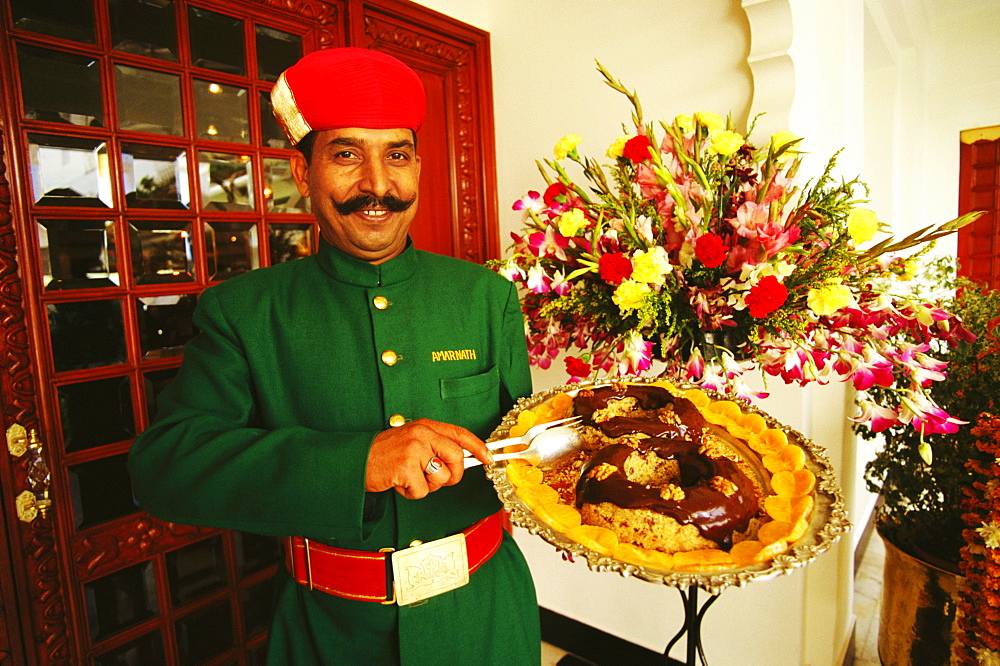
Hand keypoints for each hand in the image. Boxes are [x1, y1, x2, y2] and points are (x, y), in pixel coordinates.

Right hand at [365, 419, 492, 498]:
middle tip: (437, 480)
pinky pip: (421, 491)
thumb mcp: (411, 441)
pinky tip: (398, 483)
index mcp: (425, 426)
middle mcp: (421, 434)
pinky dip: (411, 493)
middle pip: (456, 458)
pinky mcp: (405, 467)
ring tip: (409, 478)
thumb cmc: (385, 455)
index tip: (489, 458)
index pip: (460, 433)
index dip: (478, 446)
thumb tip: (464, 460)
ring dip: (426, 486)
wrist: (354, 461)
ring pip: (440, 478)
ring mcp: (413, 449)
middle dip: (452, 475)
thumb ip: (435, 446)